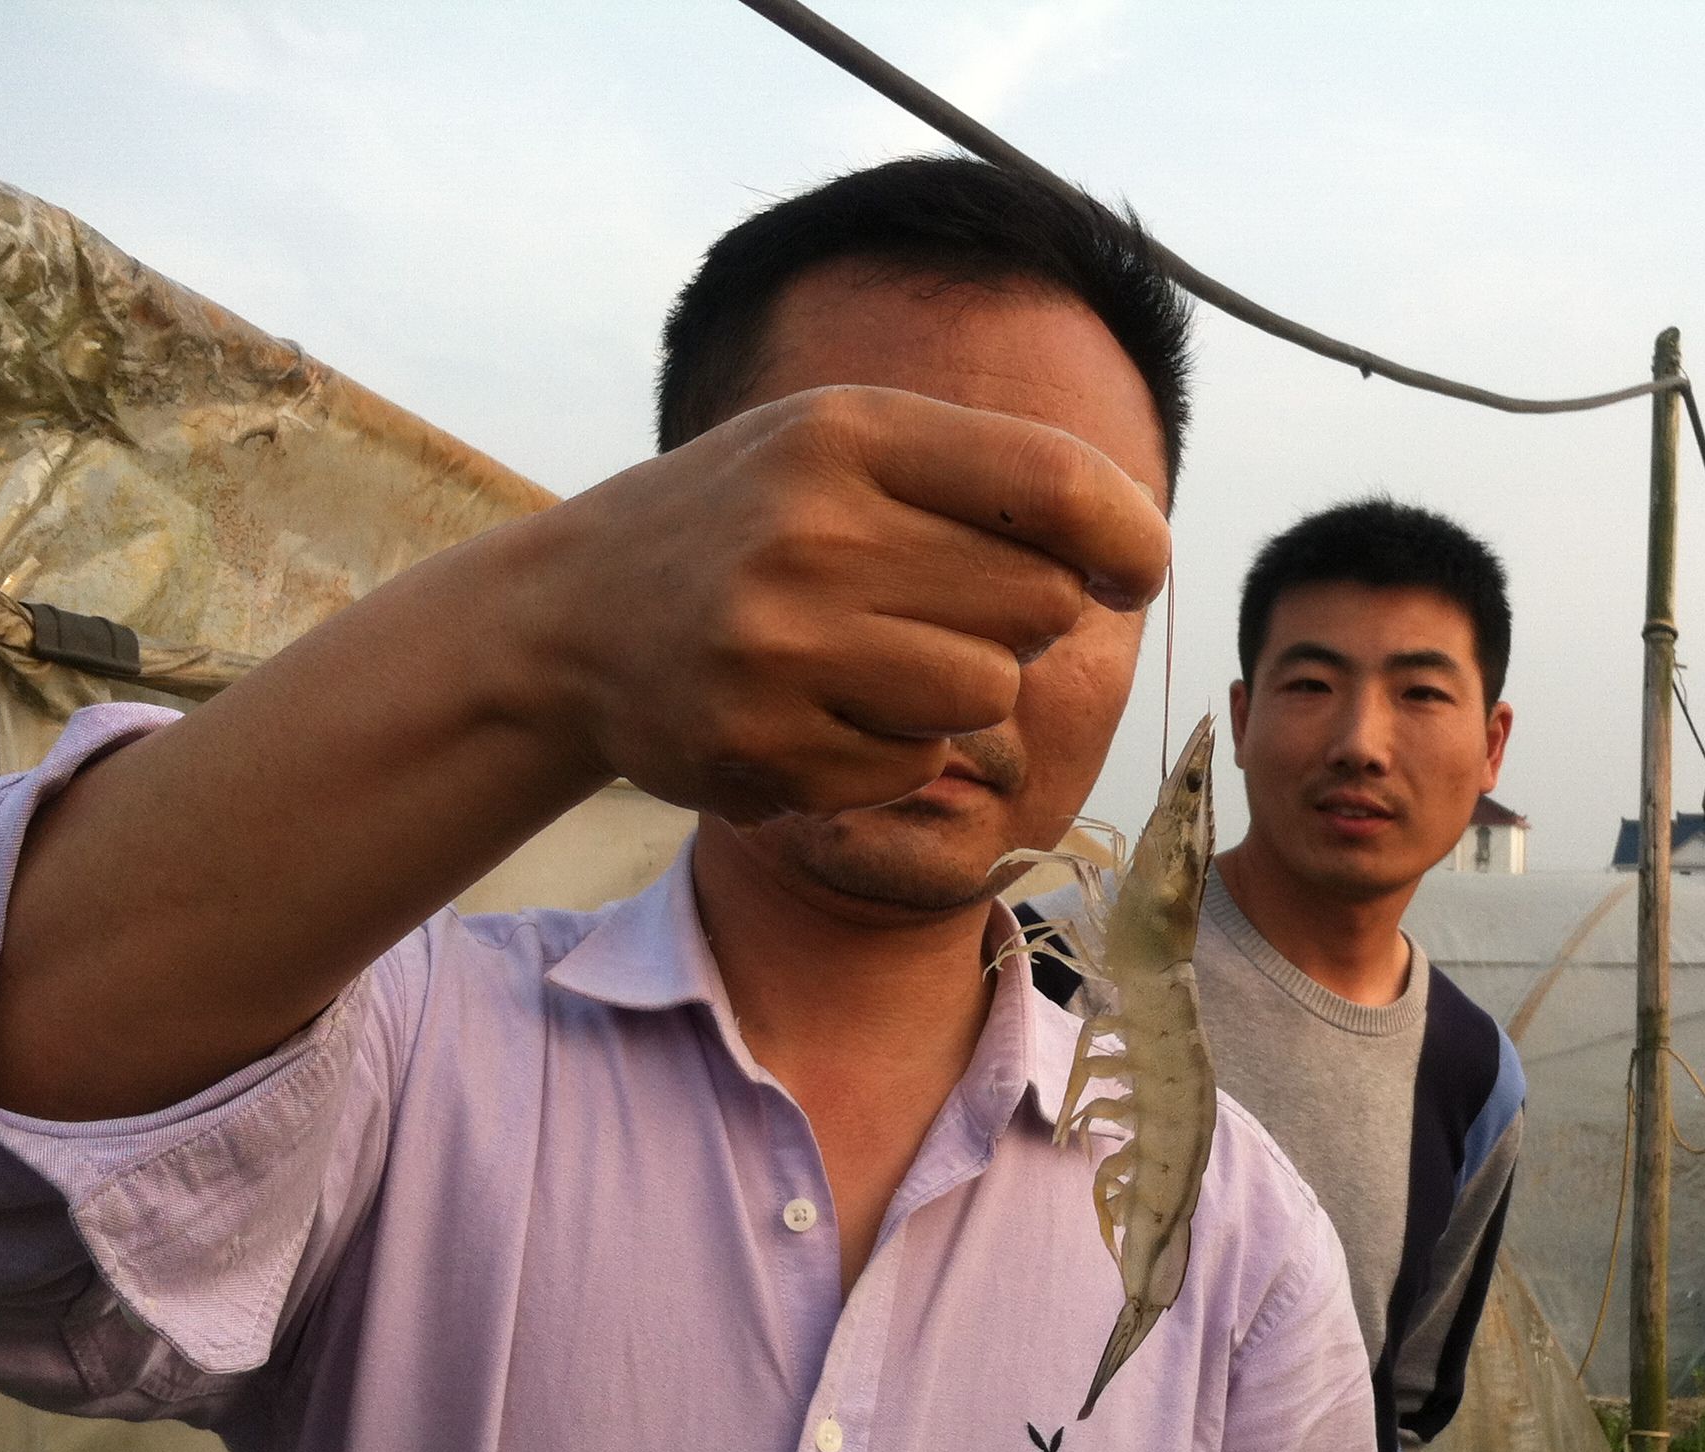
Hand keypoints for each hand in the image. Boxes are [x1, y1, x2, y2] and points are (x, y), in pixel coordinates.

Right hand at [508, 385, 1170, 823]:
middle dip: (1016, 615)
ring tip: (875, 660)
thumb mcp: (839, 446)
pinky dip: (887, 750)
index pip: (1054, 483)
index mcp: (845, 433)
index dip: (1128, 536)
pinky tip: (816, 711)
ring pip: (988, 694)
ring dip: (959, 690)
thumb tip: (1135, 537)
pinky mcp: (762, 746)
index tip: (1133, 567)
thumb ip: (981, 474)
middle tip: (933, 605)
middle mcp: (811, 532)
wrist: (568, 620)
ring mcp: (780, 648)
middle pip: (1038, 603)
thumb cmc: (746, 522)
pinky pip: (913, 765)